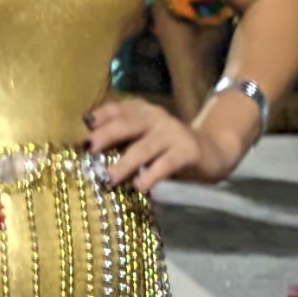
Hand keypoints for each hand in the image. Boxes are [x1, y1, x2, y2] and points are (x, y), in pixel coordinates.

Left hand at [85, 94, 230, 192]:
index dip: (101, 115)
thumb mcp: (145, 140)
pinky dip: (151, 175)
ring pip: (144, 147)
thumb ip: (123, 141)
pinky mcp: (187, 151)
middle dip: (107, 135)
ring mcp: (173, 133)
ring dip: (125, 163)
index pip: (119, 109)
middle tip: (89, 149)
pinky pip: (166, 163)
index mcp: (144, 111)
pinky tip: (140, 187)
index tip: (84, 126)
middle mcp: (157, 118)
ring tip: (109, 179)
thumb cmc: (169, 148)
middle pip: (128, 123)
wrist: (213, 151)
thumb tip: (89, 154)